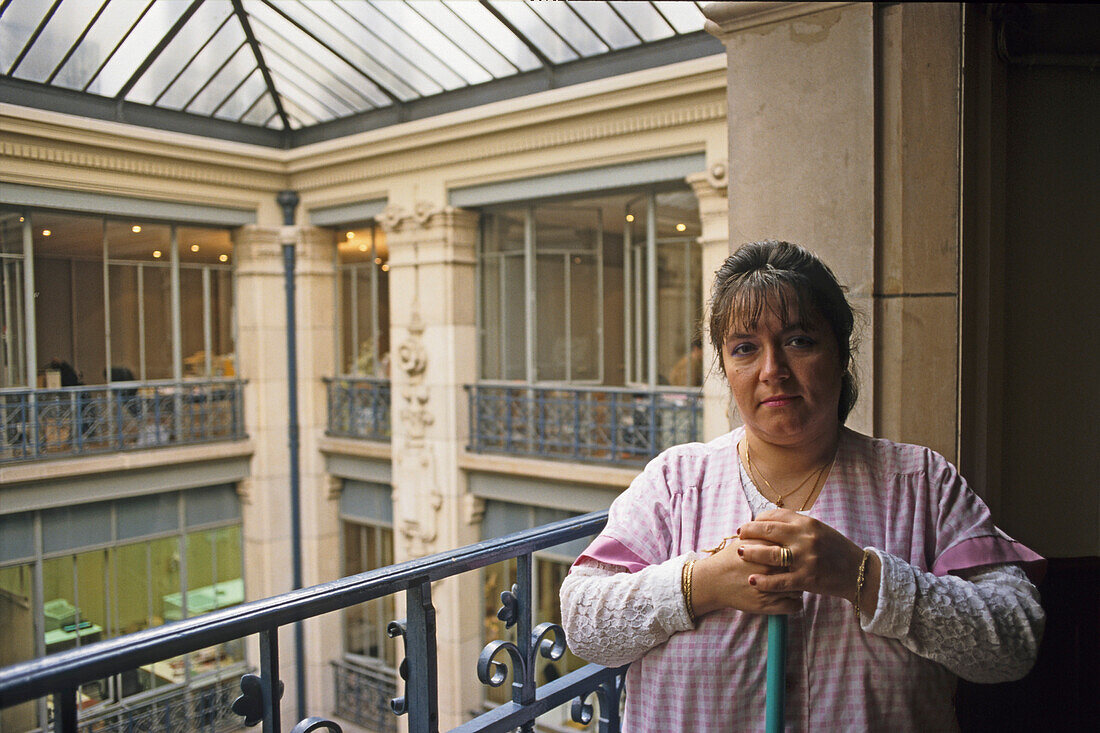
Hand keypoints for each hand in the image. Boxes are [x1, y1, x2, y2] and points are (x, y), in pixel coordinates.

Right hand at [690, 536, 803, 616]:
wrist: (713, 581)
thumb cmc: (730, 559)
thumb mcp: (747, 540)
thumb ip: (767, 534)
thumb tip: (787, 529)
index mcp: (768, 551)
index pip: (795, 550)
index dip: (797, 552)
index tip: (794, 555)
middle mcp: (771, 569)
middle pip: (800, 568)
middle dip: (799, 569)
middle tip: (795, 570)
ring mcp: (771, 588)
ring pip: (799, 588)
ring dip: (797, 586)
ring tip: (789, 584)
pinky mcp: (768, 606)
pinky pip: (795, 605)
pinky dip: (795, 602)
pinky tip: (788, 596)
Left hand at [736, 508, 875, 609]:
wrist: (858, 572)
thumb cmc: (835, 549)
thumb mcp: (818, 530)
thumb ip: (796, 525)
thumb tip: (769, 521)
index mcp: (807, 523)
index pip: (775, 516)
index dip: (758, 520)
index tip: (749, 524)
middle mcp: (805, 538)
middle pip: (768, 531)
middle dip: (749, 532)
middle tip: (739, 535)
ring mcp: (805, 559)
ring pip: (770, 554)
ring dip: (751, 553)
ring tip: (740, 553)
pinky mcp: (806, 579)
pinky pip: (779, 581)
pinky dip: (764, 581)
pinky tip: (752, 580)